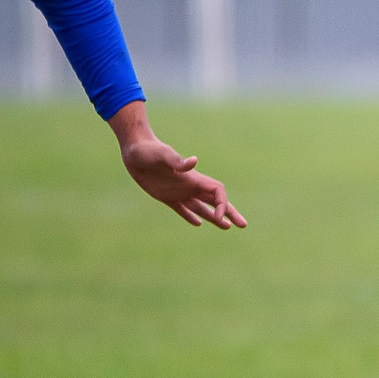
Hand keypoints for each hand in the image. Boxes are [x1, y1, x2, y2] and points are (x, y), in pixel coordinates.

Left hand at [107, 101, 245, 229]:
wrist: (135, 150)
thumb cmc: (149, 150)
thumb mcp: (163, 155)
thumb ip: (178, 161)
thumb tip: (194, 161)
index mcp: (193, 179)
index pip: (217, 193)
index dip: (223, 205)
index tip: (219, 218)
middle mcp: (190, 186)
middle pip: (215, 202)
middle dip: (230, 213)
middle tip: (243, 225)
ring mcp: (179, 192)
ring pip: (201, 208)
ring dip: (214, 217)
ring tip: (226, 227)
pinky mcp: (166, 197)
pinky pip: (182, 209)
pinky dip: (190, 216)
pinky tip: (198, 223)